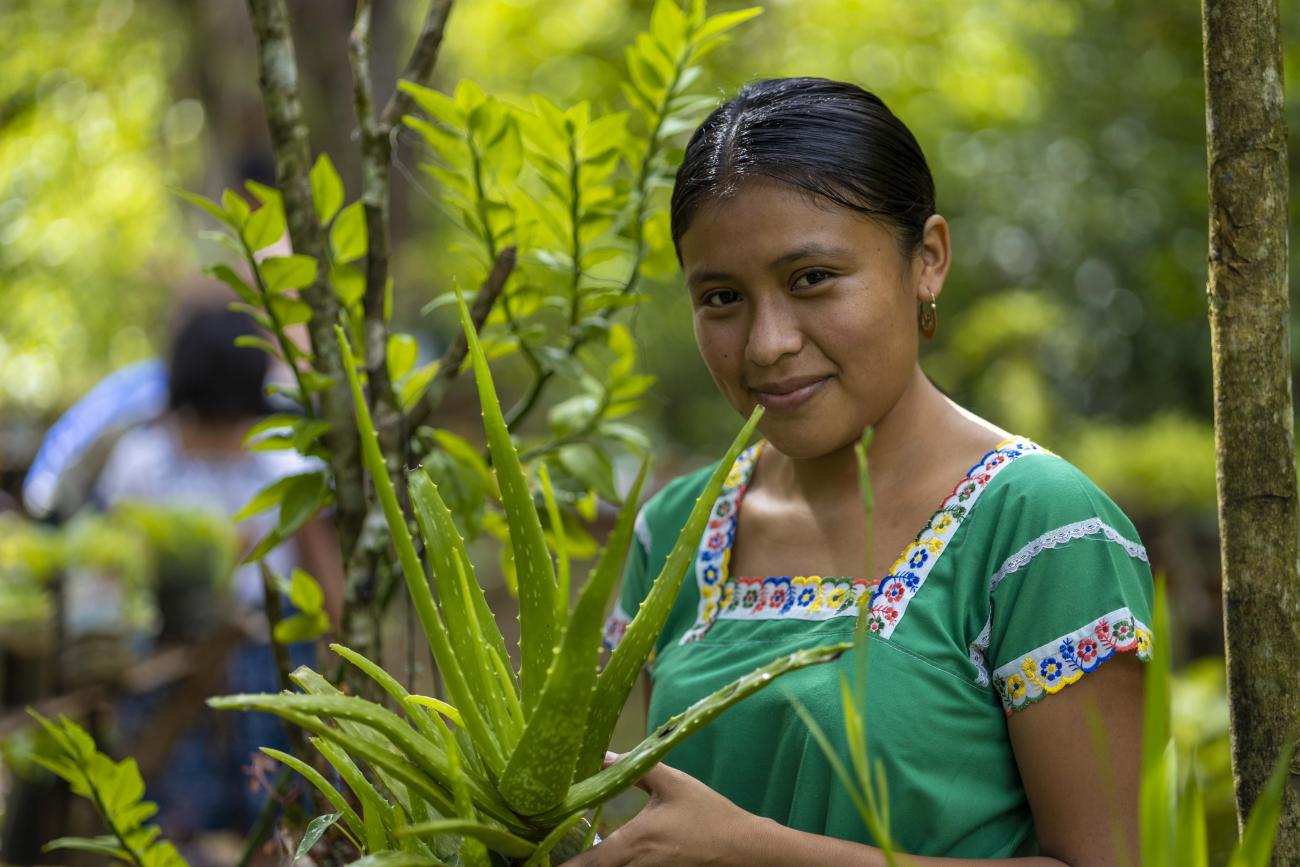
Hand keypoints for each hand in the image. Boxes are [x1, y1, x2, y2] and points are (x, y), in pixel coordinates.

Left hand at [560, 754, 767, 866]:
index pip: (588, 864)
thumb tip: (603, 755)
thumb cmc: (708, 815)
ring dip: (597, 866)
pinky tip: (611, 858)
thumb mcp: (673, 784)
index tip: (540, 856)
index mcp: (634, 843)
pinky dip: (617, 866)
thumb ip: (637, 768)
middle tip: (552, 852)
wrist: (744, 850)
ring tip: (577, 856)